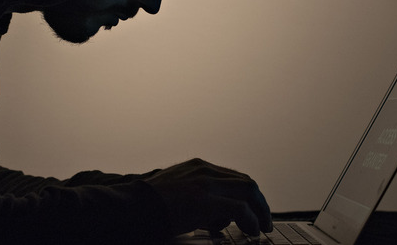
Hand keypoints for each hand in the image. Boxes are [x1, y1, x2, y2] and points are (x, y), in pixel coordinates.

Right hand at [145, 158, 271, 235]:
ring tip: (260, 228)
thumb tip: (216, 219)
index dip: (248, 195)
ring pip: (248, 191)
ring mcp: (205, 183)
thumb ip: (196, 197)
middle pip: (245, 182)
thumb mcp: (176, 192)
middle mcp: (204, 169)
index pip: (233, 177)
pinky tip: (251, 231)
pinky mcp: (205, 200)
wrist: (132, 208)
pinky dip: (250, 220)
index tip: (253, 210)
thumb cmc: (149, 205)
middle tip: (263, 221)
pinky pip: (240, 209)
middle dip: (259, 203)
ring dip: (259, 211)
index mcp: (197, 166)